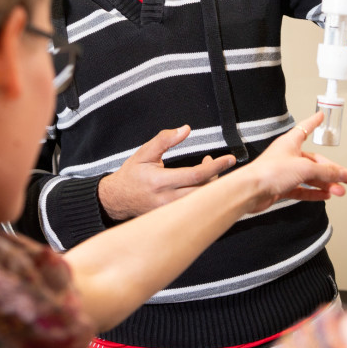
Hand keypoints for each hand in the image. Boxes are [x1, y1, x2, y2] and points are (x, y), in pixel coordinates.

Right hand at [98, 126, 237, 220]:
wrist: (116, 200)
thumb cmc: (131, 175)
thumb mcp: (144, 153)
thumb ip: (164, 140)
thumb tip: (185, 129)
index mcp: (160, 182)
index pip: (196, 175)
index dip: (215, 166)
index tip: (229, 159)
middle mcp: (167, 200)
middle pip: (204, 192)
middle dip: (218, 176)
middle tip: (222, 162)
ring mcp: (170, 212)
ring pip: (201, 202)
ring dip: (212, 186)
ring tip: (209, 170)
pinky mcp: (172, 218)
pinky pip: (195, 209)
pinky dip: (204, 196)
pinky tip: (202, 184)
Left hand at [239, 112, 346, 214]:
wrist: (250, 191)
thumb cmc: (268, 172)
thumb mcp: (304, 168)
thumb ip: (325, 172)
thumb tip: (340, 174)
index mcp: (290, 143)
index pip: (305, 128)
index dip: (314, 122)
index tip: (320, 116)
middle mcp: (287, 156)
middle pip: (314, 161)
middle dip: (331, 171)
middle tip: (345, 177)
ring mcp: (284, 173)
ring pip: (310, 177)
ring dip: (325, 184)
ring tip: (339, 190)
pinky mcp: (282, 187)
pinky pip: (303, 189)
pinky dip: (315, 192)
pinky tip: (325, 195)